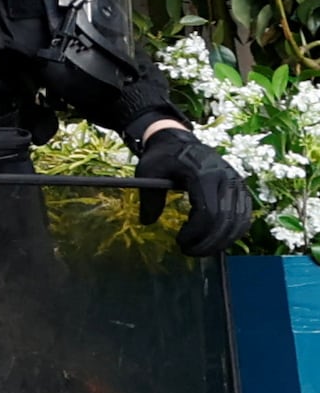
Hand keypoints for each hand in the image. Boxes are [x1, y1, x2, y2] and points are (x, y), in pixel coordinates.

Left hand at [138, 120, 257, 260]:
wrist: (178, 139)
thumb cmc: (162, 157)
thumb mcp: (147, 172)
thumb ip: (149, 199)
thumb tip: (147, 223)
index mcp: (203, 173)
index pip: (207, 212)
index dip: (195, 233)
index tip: (180, 242)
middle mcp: (226, 177)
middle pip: (225, 220)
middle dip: (209, 242)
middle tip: (190, 252)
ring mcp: (237, 182)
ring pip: (239, 220)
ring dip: (222, 241)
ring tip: (201, 249)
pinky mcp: (241, 187)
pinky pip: (244, 215)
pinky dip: (233, 232)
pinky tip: (216, 241)